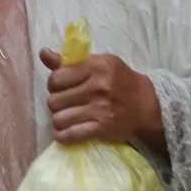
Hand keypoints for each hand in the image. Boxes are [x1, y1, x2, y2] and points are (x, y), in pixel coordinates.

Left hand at [38, 47, 165, 155]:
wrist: (146, 104)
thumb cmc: (120, 81)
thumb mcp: (99, 63)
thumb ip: (70, 61)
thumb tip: (43, 54)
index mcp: (96, 67)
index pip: (56, 78)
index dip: (54, 84)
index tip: (61, 87)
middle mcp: (98, 87)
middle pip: (54, 100)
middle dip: (55, 103)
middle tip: (64, 103)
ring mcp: (100, 109)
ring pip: (59, 119)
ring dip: (59, 120)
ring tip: (66, 117)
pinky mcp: (102, 128)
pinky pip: (71, 134)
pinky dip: (62, 136)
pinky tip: (63, 133)